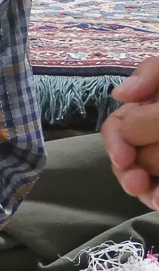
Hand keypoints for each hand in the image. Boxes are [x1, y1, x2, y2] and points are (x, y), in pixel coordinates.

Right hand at [106, 57, 158, 207]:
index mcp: (146, 110)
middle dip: (130, 171)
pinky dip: (158, 196)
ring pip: (141, 180)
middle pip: (126, 159)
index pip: (116, 129)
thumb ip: (151, 73)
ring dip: (145, 190)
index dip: (115, 143)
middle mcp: (150, 136)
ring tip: (156, 198)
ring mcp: (158, 161)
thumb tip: (118, 95)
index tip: (124, 158)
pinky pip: (157, 191)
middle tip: (139, 182)